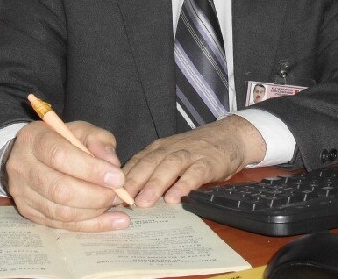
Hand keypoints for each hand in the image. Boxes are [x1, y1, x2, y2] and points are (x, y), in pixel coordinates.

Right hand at [4, 120, 130, 231]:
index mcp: (34, 139)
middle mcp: (22, 167)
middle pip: (59, 189)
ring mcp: (22, 193)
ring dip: (94, 211)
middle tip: (118, 194)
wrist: (29, 154)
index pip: (60, 156)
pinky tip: (113, 221)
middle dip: (95, 195)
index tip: (117, 178)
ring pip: (60, 212)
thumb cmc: (60, 140)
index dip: (91, 170)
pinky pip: (62, 224)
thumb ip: (98, 141)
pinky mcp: (28, 212)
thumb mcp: (81, 130)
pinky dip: (90, 225)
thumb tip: (112, 164)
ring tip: (116, 204)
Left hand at [123, 115, 265, 206]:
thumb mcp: (171, 155)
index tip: (108, 194)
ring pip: (169, 166)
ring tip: (144, 202)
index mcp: (159, 148)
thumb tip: (128, 193)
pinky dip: (184, 184)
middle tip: (121, 199)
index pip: (137, 161)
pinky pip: (195, 173)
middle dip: (134, 181)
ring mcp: (190, 154)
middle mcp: (171, 149)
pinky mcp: (208, 162)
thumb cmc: (196, 150)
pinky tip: (176, 198)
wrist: (229, 136)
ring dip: (155, 184)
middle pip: (149, 162)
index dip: (123, 177)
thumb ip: (153, 170)